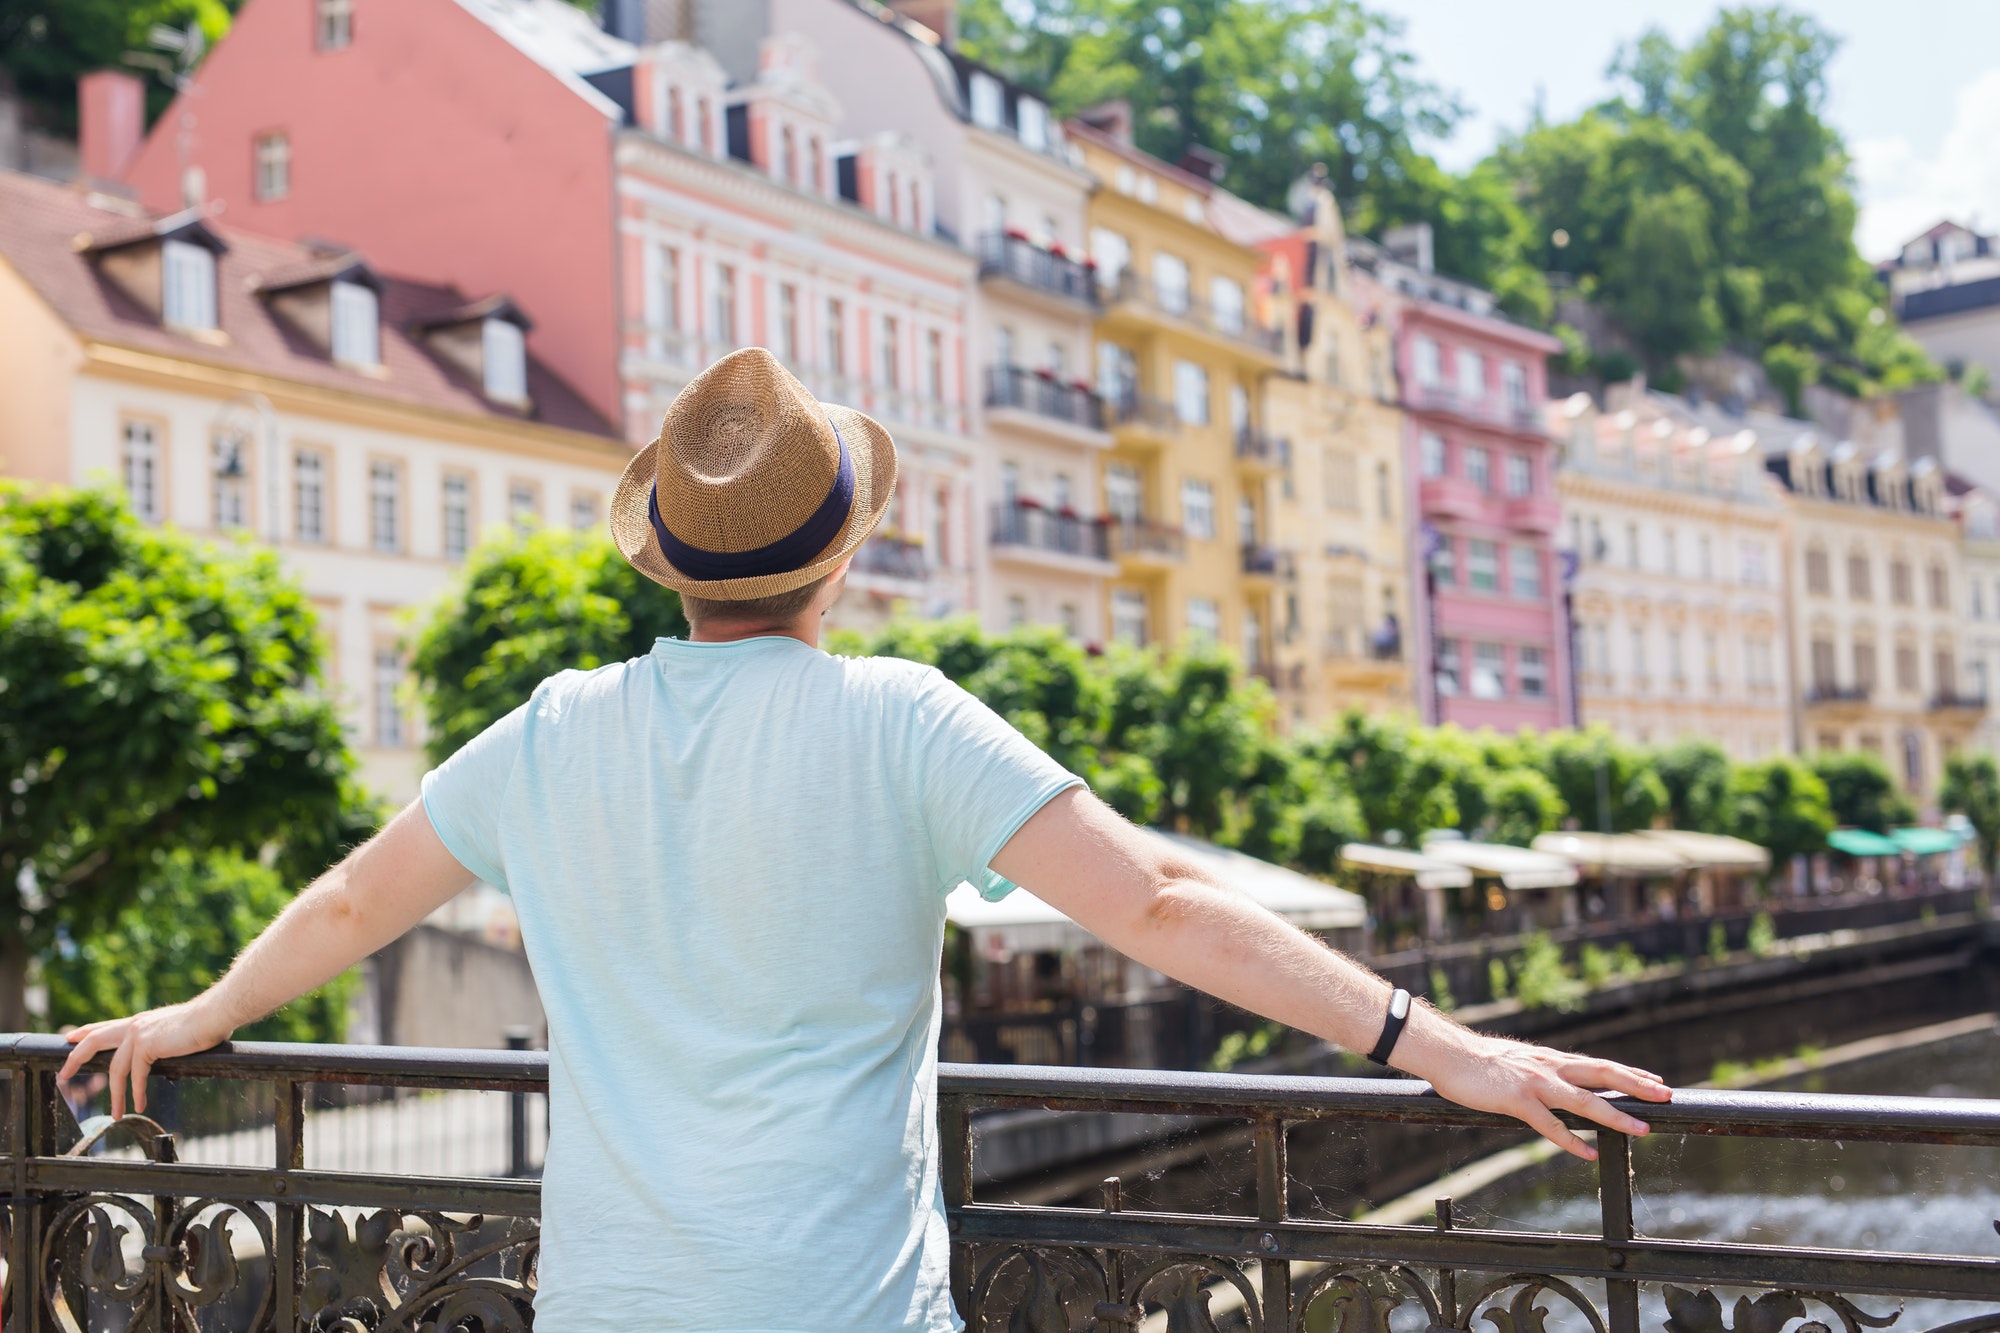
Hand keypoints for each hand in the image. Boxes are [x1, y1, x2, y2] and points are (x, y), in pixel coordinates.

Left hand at [59, 1000, 235, 1118]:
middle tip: (63, 1075)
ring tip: (116, 1113)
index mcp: (141, 1021)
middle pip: (95, 1041)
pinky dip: (136, 1093)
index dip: (86, 1032)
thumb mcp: (175, 1032)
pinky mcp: (146, 1046)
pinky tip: (140, 1104)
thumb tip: (163, 1054)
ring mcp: (138, 1034)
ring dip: (116, 1094)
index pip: (106, 1027)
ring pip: (115, 1068)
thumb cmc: (205, 1023)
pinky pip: (136, 1075)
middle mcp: (135, 1025)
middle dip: (76, 1058)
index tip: (70, 1039)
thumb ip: (162, 1041)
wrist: (215, 1015)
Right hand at [1414, 1031, 1671, 1159]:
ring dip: (1616, 1115)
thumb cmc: (1477, 1061)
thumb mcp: (1517, 1062)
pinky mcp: (1517, 1100)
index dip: (1628, 1073)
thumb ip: (1538, 1072)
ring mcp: (1535, 1083)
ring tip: (1641, 1129)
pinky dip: (1571, 1141)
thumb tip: (1552, 1083)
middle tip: (1667, 1094)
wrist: (1447, 1053)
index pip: (1598, 1065)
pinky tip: (1587, 1154)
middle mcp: (1550, 1067)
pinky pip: (1550, 1125)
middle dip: (1637, 1085)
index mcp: (1550, 1059)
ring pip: (1584, 1101)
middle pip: (1602, 1074)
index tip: (1654, 1080)